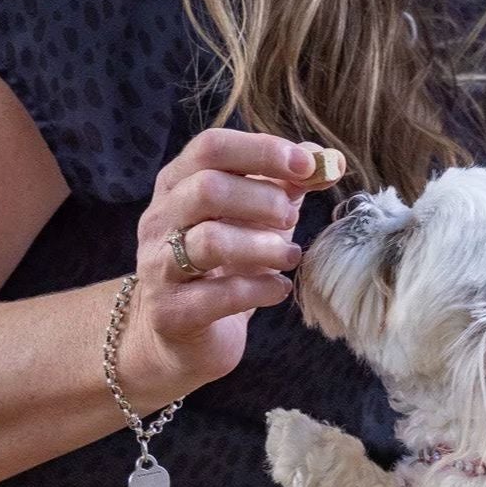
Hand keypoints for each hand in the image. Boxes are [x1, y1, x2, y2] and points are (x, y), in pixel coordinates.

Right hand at [119, 129, 318, 402]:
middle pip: (207, 188)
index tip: (307, 165)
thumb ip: (283, 186)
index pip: (211, 147)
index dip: (262, 150)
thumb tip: (326, 159)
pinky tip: (280, 289)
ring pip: (210, 241)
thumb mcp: (253, 220)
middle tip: (291, 218)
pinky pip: (219, 296)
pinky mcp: (171, 313)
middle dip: (262, 200)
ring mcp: (159, 267)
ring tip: (291, 255)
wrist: (182, 338)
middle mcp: (160, 220)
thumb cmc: (221, 268)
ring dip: (263, 246)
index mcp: (176, 185)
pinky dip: (260, 289)